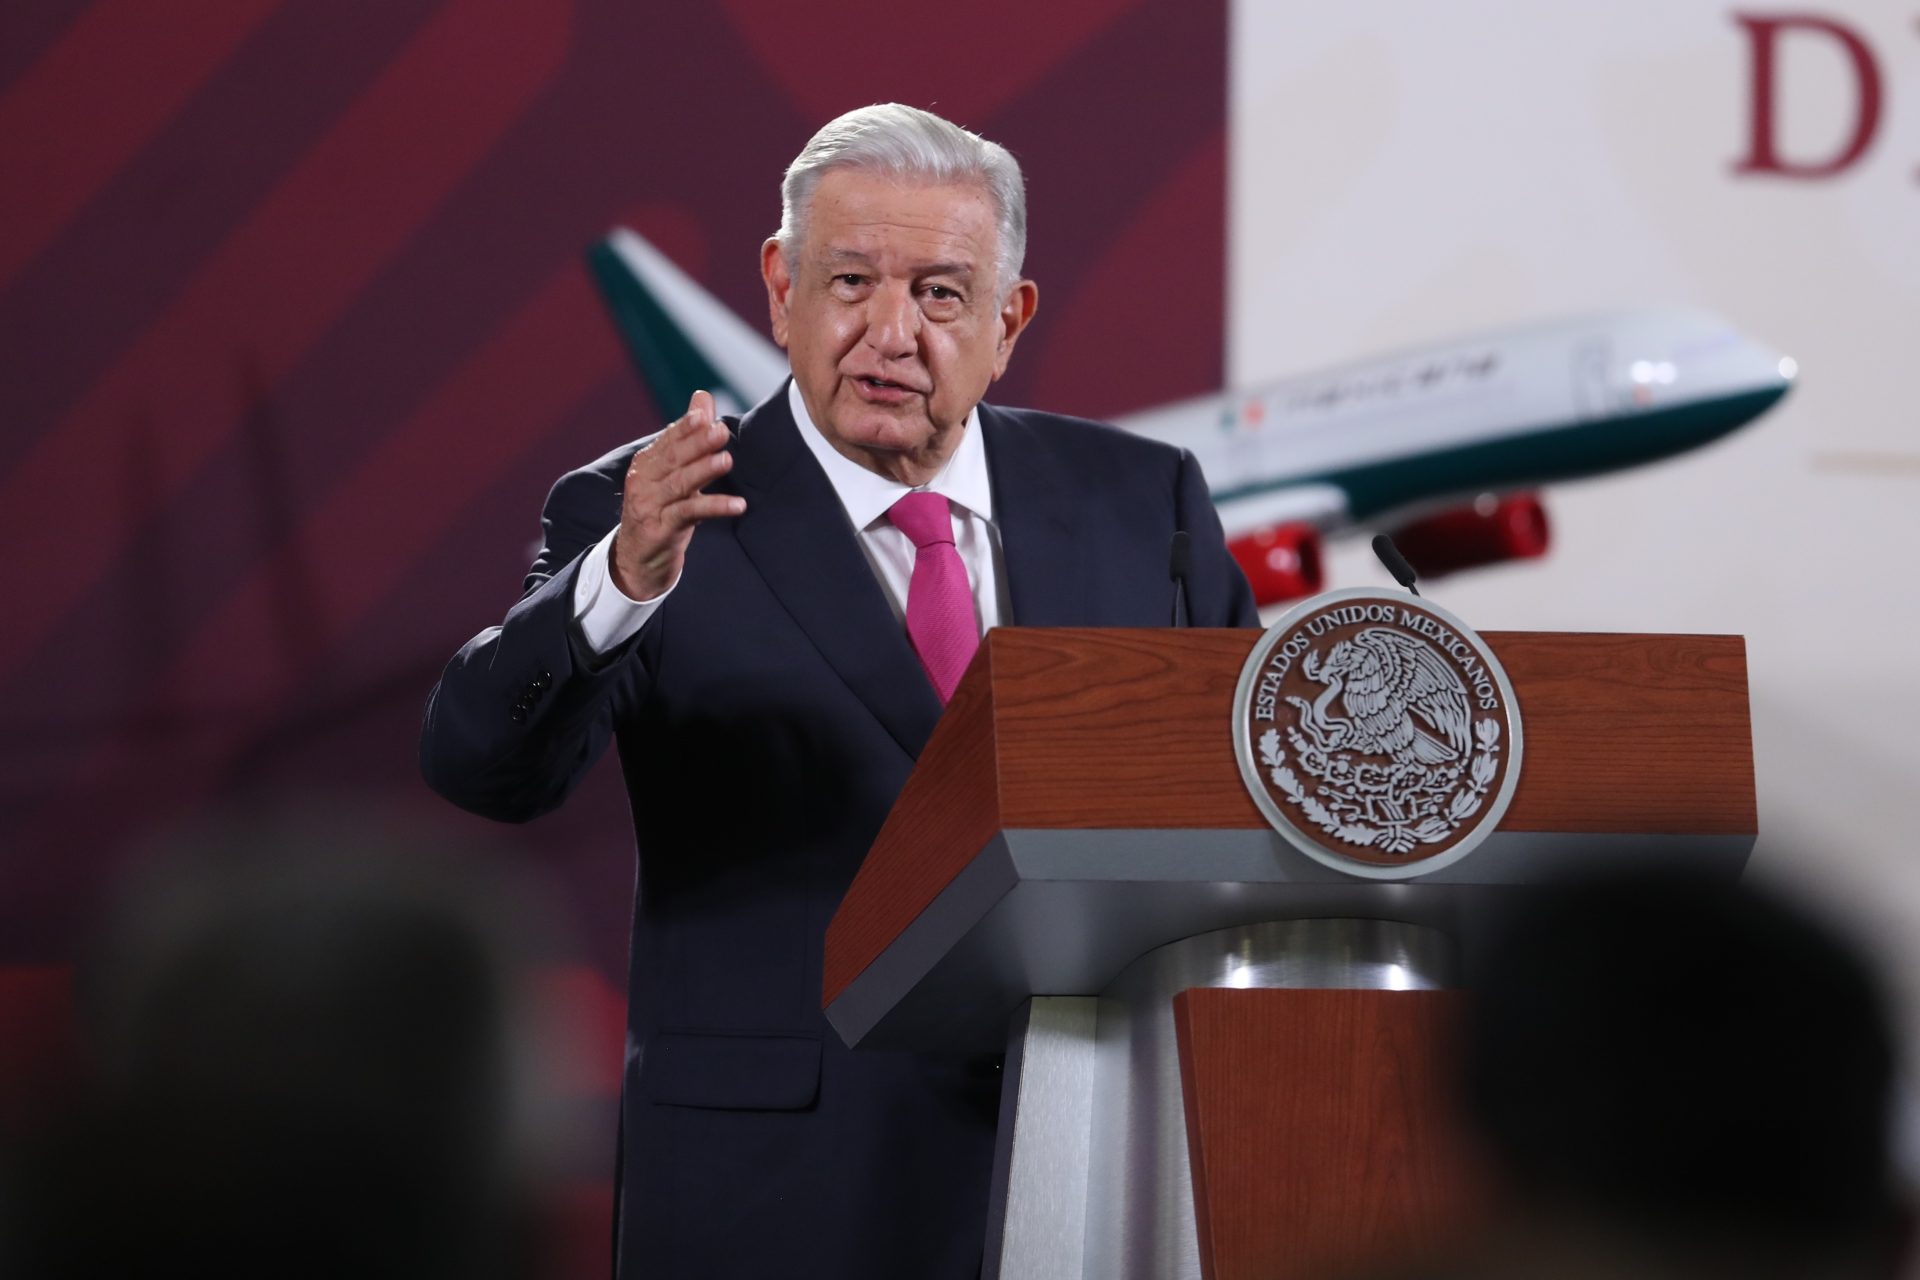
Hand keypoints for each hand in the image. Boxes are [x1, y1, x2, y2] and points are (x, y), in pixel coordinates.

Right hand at [610, 390, 745, 599]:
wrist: (637, 560)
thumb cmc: (660, 510)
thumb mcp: (674, 473)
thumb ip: (688, 437)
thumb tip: (702, 396)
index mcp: (646, 464)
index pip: (668, 440)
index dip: (686, 427)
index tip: (706, 415)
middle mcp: (643, 481)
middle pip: (673, 458)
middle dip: (697, 444)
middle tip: (721, 431)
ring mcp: (649, 506)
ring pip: (679, 484)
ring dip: (704, 471)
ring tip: (727, 460)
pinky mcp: (660, 529)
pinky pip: (690, 514)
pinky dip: (715, 507)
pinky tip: (738, 505)